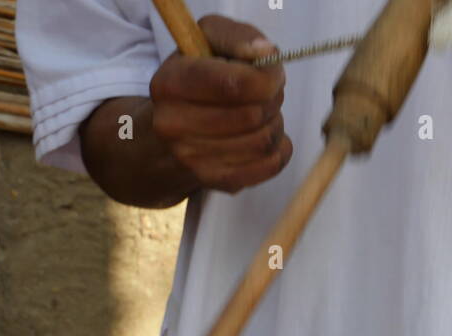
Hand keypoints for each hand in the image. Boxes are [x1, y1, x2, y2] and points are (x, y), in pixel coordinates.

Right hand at [149, 15, 292, 194]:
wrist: (171, 129)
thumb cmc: (198, 77)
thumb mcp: (208, 40)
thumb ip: (238, 37)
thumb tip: (266, 54)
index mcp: (170, 83)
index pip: (235, 85)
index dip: (267, 78)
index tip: (273, 73)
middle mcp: (174, 125)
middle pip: (253, 115)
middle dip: (272, 99)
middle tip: (267, 93)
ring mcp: (193, 159)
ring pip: (263, 141)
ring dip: (276, 123)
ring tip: (265, 114)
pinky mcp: (216, 181)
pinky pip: (269, 166)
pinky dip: (280, 149)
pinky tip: (269, 136)